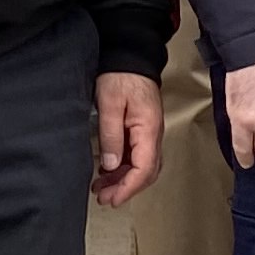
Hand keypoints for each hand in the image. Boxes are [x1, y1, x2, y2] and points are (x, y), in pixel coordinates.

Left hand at [93, 71, 162, 205]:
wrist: (130, 56)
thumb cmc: (121, 75)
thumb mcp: (109, 103)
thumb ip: (111, 135)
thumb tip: (110, 166)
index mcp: (148, 129)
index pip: (144, 168)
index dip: (129, 187)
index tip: (113, 199)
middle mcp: (153, 134)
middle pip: (146, 171)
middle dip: (125, 188)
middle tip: (103, 198)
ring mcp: (148, 132)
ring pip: (141, 165)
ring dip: (123, 179)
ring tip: (101, 188)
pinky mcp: (141, 129)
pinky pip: (136, 155)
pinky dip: (123, 167)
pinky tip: (107, 171)